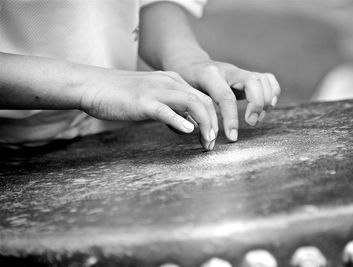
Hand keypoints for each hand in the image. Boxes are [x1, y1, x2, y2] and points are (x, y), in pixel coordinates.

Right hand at [79, 69, 217, 149]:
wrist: (91, 85)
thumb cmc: (120, 95)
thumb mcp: (152, 99)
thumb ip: (171, 109)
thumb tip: (186, 125)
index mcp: (172, 81)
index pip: (203, 98)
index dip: (213, 118)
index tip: (212, 137)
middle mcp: (169, 82)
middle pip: (203, 101)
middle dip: (214, 123)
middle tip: (212, 143)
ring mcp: (156, 90)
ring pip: (192, 103)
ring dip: (205, 124)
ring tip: (207, 141)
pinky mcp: (143, 101)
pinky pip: (166, 110)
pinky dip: (180, 121)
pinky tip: (188, 131)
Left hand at [166, 60, 280, 141]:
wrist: (190, 63)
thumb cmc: (185, 82)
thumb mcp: (184, 95)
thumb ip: (193, 112)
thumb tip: (203, 135)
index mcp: (210, 75)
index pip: (226, 97)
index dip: (231, 119)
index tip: (232, 137)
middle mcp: (229, 70)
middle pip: (253, 83)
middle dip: (256, 105)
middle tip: (251, 123)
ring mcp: (240, 71)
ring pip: (263, 79)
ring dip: (265, 101)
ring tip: (257, 118)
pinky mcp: (248, 75)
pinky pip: (268, 79)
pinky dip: (273, 93)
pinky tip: (267, 107)